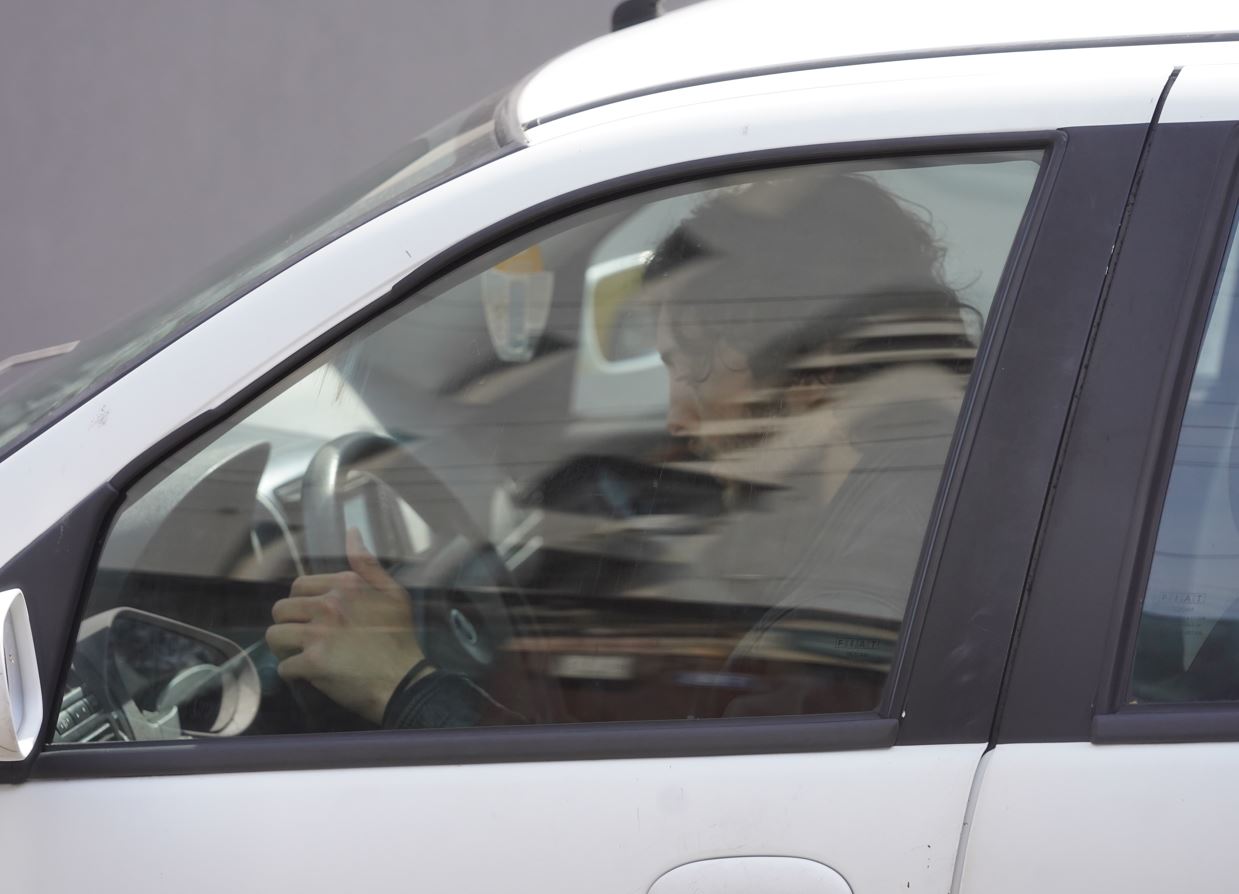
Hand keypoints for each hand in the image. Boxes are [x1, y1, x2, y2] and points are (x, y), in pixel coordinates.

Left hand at [266, 529, 426, 723]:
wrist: (405, 681)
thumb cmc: (401, 637)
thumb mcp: (393, 592)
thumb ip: (368, 563)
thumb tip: (352, 532)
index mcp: (345, 585)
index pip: (299, 586)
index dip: (301, 603)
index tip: (313, 617)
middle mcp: (328, 605)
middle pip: (281, 610)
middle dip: (288, 624)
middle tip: (303, 638)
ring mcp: (318, 634)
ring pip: (274, 636)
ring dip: (283, 648)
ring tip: (298, 655)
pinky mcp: (312, 663)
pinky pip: (284, 667)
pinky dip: (293, 673)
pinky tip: (308, 675)